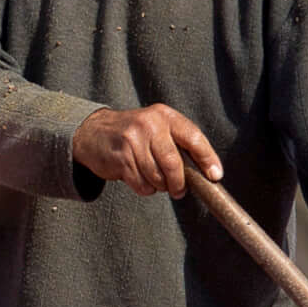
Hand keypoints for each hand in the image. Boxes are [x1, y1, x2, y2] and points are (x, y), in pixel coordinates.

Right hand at [71, 102, 222, 197]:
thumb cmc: (134, 135)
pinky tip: (139, 179)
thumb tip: (205, 173)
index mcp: (165, 116)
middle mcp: (149, 124)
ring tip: (153, 180)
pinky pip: (142, 184)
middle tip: (179, 191)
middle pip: (173, 163)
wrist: (92, 132)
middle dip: (179, 182)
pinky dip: (144, 188)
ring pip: (157, 177)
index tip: (215, 175)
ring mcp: (133, 141)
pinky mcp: (120, 157)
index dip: (207, 158)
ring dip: (159, 186)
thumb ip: (178, 144)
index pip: (193, 137)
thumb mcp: (157, 128)